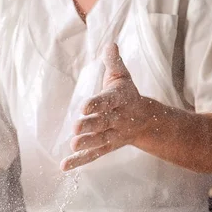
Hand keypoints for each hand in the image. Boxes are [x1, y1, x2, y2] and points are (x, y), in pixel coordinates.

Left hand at [61, 43, 151, 170]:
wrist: (147, 122)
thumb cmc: (127, 95)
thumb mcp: (122, 77)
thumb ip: (114, 62)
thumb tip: (109, 44)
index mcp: (120, 100)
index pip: (108, 101)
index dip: (97, 104)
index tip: (84, 106)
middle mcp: (118, 119)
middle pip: (103, 123)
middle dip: (90, 125)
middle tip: (75, 128)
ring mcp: (113, 135)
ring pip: (99, 141)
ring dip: (86, 144)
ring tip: (72, 145)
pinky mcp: (107, 147)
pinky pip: (93, 155)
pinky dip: (79, 161)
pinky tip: (64, 166)